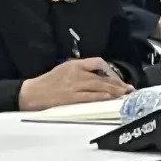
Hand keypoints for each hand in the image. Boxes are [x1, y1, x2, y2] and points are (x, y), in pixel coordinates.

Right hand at [18, 58, 133, 111]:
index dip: (110, 71)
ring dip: (114, 91)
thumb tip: (98, 77)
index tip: (116, 78)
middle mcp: (76, 73)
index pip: (98, 62)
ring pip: (99, 87)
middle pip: (102, 77)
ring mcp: (74, 86)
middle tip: (128, 88)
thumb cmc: (47, 83)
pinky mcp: (71, 98)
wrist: (31, 94)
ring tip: (124, 94)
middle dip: (117, 83)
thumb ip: (80, 70)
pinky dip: (102, 97)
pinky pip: (91, 97)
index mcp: (74, 65)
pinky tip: (111, 99)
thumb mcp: (64, 69)